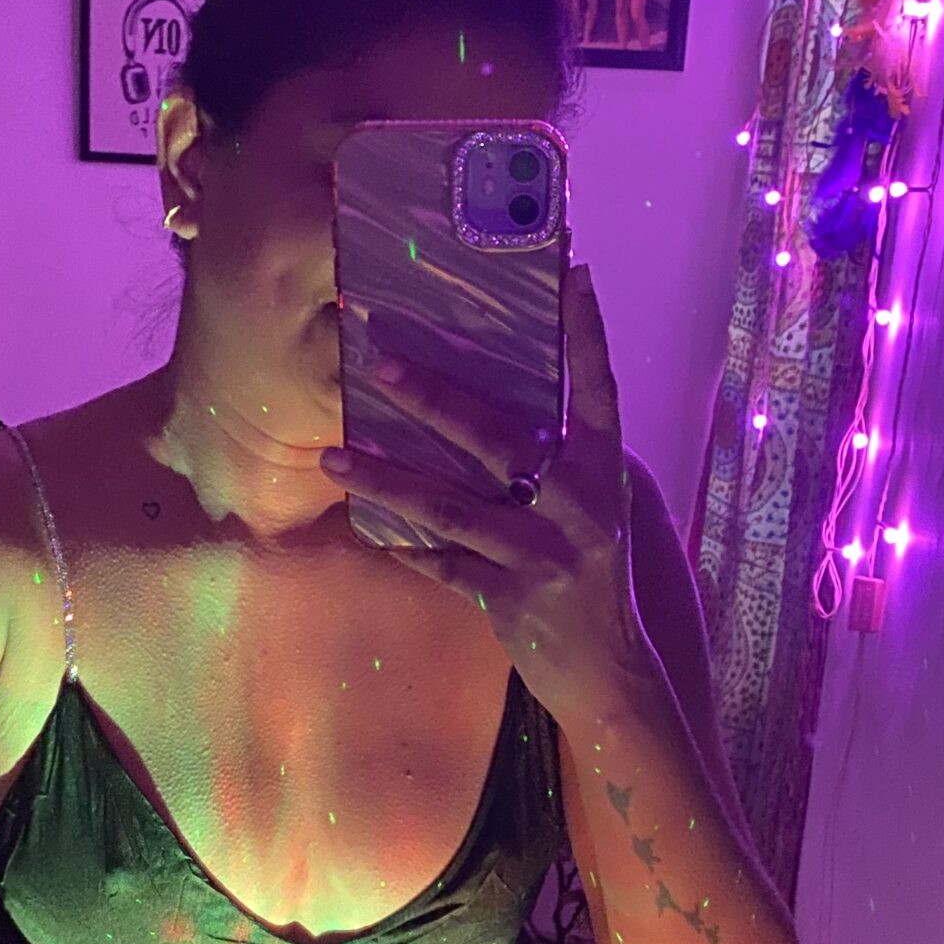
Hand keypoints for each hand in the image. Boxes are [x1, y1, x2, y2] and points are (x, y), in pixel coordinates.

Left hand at [319, 263, 656, 721]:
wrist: (611, 673)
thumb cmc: (592, 575)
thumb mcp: (591, 507)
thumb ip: (556, 457)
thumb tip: (493, 397)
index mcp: (604, 469)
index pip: (597, 387)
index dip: (587, 331)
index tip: (572, 271)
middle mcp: (580, 504)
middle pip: (498, 438)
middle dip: (434, 398)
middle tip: (378, 363)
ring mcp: (546, 553)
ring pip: (451, 506)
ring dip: (386, 480)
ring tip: (332, 456)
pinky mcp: (513, 598)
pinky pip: (443, 566)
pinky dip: (405, 550)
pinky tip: (366, 532)